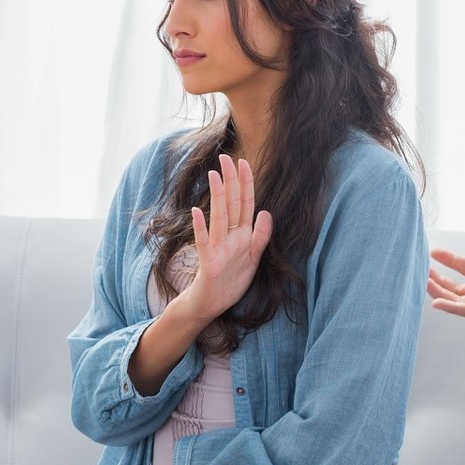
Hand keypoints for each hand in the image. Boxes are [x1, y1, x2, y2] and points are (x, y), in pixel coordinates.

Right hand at [177, 154, 272, 322]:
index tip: (245, 162)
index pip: (245, 204)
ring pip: (219, 218)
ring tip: (214, 176)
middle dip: (231, 182)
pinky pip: (203, 243)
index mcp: (241, 236)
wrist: (209, 306)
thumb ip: (260, 237)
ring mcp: (217, 249)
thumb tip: (267, 212)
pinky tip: (197, 212)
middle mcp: (228, 238)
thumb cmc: (228, 282)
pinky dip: (200, 228)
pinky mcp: (208, 263)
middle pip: (231, 205)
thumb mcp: (253, 259)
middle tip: (226, 158)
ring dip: (217, 197)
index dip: (246, 184)